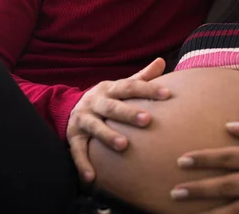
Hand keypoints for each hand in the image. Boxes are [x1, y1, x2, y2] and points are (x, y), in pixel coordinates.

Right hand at [67, 57, 168, 182]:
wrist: (71, 107)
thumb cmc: (107, 98)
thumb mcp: (121, 87)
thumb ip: (141, 77)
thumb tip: (161, 61)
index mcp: (110, 88)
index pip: (130, 86)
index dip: (148, 89)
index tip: (167, 94)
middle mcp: (95, 102)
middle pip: (112, 106)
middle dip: (129, 113)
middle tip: (147, 120)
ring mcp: (83, 118)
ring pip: (95, 126)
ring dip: (108, 136)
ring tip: (123, 145)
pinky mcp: (74, 136)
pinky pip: (77, 151)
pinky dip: (83, 164)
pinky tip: (92, 178)